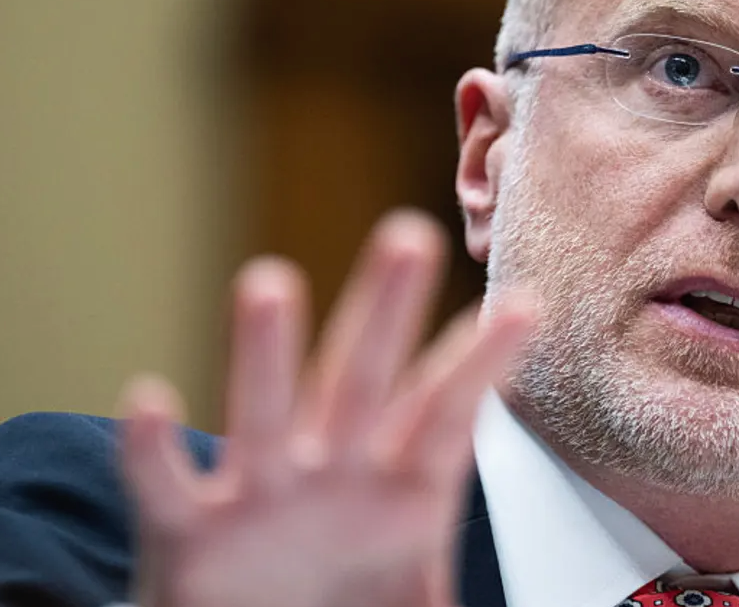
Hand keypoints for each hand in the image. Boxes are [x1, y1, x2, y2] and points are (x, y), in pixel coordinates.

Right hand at [118, 210, 532, 606]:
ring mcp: (260, 496)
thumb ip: (471, 576)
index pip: (446, 412)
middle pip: (363, 379)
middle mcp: (332, 473)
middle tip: (410, 234)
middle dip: (386, 310)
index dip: (480, 363)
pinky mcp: (189, 533)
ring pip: (263, 413)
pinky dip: (150, 449)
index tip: (523, 307)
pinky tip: (150, 399)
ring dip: (265, 351)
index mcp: (398, 486)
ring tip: (271, 282)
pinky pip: (165, 488)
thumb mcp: (423, 594)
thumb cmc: (346, 606)